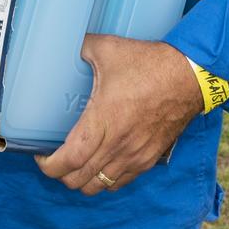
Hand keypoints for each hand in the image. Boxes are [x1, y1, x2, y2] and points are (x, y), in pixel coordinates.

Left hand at [34, 34, 203, 194]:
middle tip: (52, 159)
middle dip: (61, 175)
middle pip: (81, 180)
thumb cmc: (148, 64)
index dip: (50, 165)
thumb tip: (64, 42)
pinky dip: (104, 180)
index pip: (71, 158)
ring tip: (73, 164)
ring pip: (100, 186)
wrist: (188, 77)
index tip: (39, 156)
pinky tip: (98, 164)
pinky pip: (121, 182)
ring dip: (82, 180)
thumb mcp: (108, 49)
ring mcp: (135, 156)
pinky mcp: (149, 159)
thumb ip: (81, 47)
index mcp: (104, 120)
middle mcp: (118, 145)